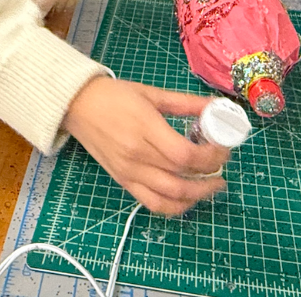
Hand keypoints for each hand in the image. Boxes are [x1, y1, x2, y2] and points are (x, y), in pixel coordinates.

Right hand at [63, 77, 229, 214]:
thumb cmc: (115, 95)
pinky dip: (174, 206)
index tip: (223, 147)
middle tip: (222, 166)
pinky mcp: (123, 182)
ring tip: (212, 185)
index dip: (211, 156)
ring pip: (170, 198)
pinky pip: (152, 204)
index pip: (185, 156)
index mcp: (145, 129)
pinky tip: (187, 197)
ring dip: (197, 197)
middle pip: (182, 179)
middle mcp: (137, 156)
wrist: (77, 105)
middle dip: (210, 177)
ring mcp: (129, 173)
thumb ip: (186, 103)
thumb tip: (216, 106)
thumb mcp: (153, 93)